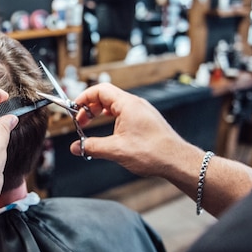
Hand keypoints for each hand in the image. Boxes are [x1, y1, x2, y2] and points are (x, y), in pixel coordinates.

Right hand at [70, 83, 200, 177]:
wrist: (177, 161)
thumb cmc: (154, 152)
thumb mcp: (116, 150)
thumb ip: (92, 146)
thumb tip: (77, 147)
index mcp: (128, 104)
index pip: (100, 90)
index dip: (84, 98)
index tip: (74, 108)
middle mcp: (136, 104)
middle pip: (106, 96)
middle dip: (90, 108)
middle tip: (80, 121)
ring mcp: (142, 112)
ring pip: (115, 105)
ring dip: (100, 113)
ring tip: (91, 126)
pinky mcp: (146, 121)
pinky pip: (124, 113)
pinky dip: (111, 119)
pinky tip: (109, 131)